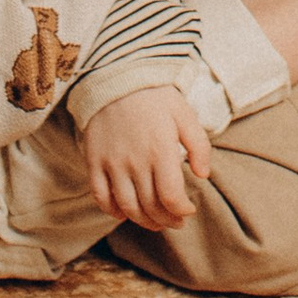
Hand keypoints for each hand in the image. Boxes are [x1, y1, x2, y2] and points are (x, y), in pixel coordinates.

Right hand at [83, 84, 211, 229]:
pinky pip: (100, 196)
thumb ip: (198, 145)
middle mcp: (136, 162)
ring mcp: (112, 164)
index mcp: (161, 151)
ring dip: (143, 221)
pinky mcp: (94, 161)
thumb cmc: (155, 95)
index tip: (189, 210)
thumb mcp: (184, 114)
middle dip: (167, 220)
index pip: (172, 197)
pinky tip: (124, 213)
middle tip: (176, 221)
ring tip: (156, 222)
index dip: (182, 211)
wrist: (116, 76)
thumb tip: (202, 175)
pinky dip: (112, 211)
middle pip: (151, 207)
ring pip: (127, 207)